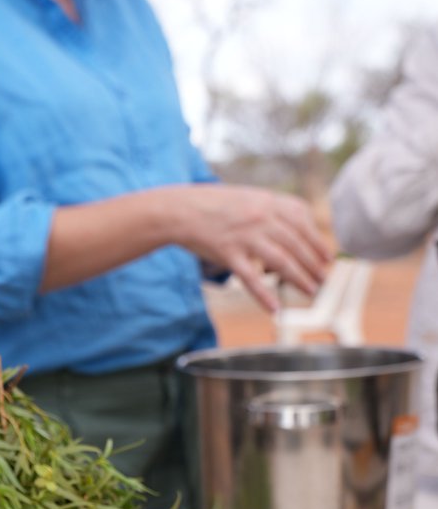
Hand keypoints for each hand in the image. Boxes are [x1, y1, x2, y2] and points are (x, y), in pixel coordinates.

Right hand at [170, 184, 332, 311]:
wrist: (182, 209)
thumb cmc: (215, 206)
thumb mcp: (248, 199)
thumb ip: (271, 211)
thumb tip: (294, 232)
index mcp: (268, 201)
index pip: (302, 220)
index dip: (317, 241)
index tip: (327, 257)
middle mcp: (261, 217)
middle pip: (296, 244)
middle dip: (313, 264)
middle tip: (323, 280)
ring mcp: (245, 236)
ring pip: (280, 261)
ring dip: (299, 279)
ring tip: (311, 291)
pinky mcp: (228, 254)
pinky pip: (250, 278)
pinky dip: (263, 296)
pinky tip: (274, 310)